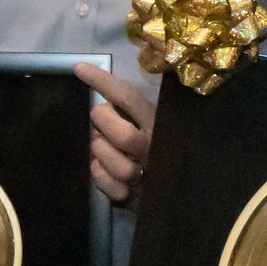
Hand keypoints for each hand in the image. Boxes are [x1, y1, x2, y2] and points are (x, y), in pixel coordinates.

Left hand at [76, 61, 152, 203]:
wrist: (186, 190)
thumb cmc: (163, 147)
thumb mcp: (159, 122)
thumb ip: (139, 108)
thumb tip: (110, 88)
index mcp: (161, 125)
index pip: (130, 99)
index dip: (104, 82)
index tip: (79, 69)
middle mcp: (153, 149)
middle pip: (121, 134)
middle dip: (103, 121)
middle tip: (100, 117)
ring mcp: (143, 175)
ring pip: (112, 160)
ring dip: (99, 150)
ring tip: (102, 146)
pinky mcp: (132, 196)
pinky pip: (105, 182)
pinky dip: (99, 173)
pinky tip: (103, 168)